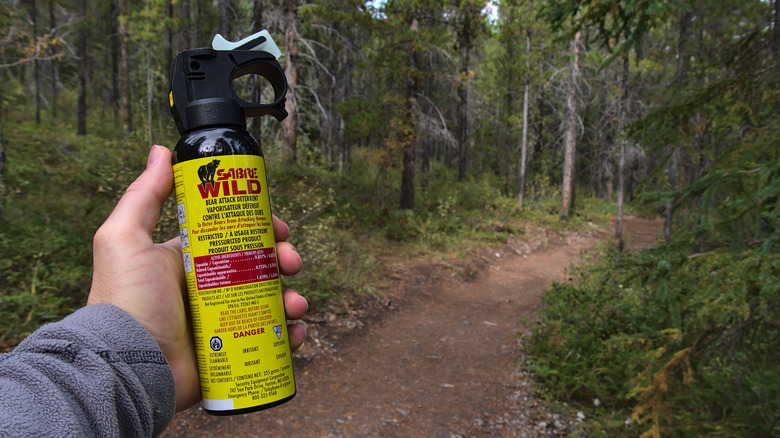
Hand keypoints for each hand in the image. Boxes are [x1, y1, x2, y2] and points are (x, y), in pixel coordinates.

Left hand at [87, 145, 306, 411]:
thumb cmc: (126, 300)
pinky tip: (295, 332)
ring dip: (293, 298)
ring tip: (295, 304)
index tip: (279, 229)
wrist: (128, 365)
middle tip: (291, 263)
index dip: (262, 230)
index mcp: (190, 261)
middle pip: (260, 267)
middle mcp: (209, 289)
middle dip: (283, 261)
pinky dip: (291, 335)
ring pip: (271, 302)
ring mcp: (222, 321)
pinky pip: (272, 340)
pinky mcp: (232, 351)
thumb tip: (161, 150)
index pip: (235, 237)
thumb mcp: (126, 239)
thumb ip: (143, 195)